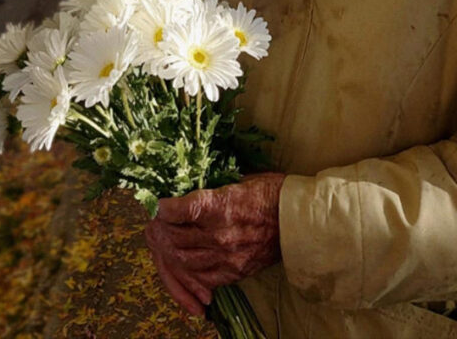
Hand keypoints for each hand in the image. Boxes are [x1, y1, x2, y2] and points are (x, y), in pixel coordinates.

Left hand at [144, 172, 284, 316]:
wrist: (299, 220)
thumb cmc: (270, 192)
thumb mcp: (238, 180)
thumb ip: (210, 190)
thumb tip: (183, 188)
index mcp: (221, 206)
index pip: (178, 210)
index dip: (163, 207)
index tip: (159, 203)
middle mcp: (220, 235)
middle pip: (176, 237)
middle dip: (161, 229)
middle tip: (157, 223)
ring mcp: (227, 257)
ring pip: (184, 260)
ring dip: (170, 250)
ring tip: (166, 240)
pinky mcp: (235, 272)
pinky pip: (202, 277)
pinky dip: (188, 271)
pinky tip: (184, 260)